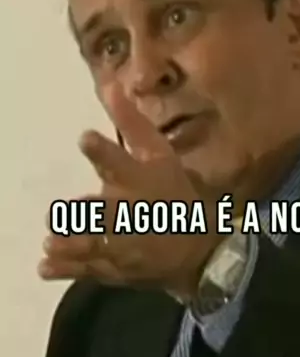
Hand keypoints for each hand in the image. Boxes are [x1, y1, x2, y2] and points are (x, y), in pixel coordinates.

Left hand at [38, 83, 220, 300]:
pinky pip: (89, 269)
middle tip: (58, 214)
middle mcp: (129, 211)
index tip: (85, 139)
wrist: (199, 251)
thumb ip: (132, 125)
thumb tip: (110, 86)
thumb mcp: (160, 156)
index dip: (103, 151)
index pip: (120, 162)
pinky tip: (44, 267)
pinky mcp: (116, 268)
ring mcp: (122, 244)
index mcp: (140, 179)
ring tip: (51, 241)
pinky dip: (66, 270)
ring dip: (72, 243)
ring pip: (94, 243)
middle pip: (105, 210)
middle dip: (85, 212)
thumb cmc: (176, 196)